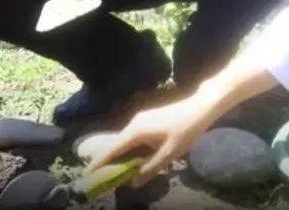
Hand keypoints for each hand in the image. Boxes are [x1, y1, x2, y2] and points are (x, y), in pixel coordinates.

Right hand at [87, 93, 222, 187]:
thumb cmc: (186, 129)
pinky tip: (135, 159)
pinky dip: (130, 149)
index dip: (99, 162)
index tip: (87, 173)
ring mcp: (140, 119)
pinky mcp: (147, 119)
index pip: (112, 149)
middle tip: (102, 177)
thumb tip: (133, 182)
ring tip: (116, 171)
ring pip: (125, 141)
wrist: (201, 106)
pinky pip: (133, 137)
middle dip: (109, 161)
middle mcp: (134, 123)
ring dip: (121, 155)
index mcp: (136, 131)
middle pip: (116, 145)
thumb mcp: (170, 153)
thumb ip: (151, 168)